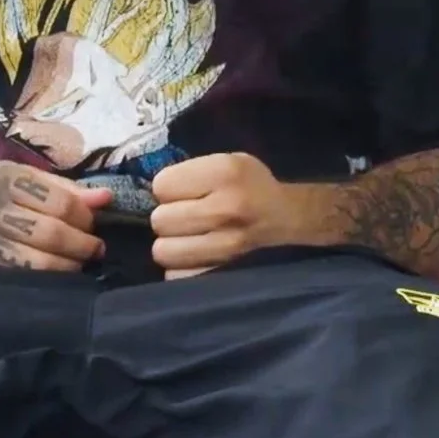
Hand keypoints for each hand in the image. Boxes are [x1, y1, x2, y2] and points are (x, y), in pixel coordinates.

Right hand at [0, 161, 111, 270]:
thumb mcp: (1, 174)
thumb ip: (54, 187)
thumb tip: (104, 198)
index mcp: (1, 177)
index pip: (61, 201)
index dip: (86, 216)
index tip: (94, 223)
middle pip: (54, 231)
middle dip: (83, 244)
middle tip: (95, 249)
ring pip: (40, 260)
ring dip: (69, 266)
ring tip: (78, 265)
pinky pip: (18, 277)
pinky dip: (42, 279)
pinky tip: (52, 278)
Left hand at [148, 152, 331, 279]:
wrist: (288, 218)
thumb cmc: (251, 186)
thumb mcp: (226, 161)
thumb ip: (189, 173)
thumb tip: (150, 194)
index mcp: (225, 173)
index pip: (161, 186)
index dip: (169, 189)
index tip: (184, 192)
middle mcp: (225, 209)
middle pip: (160, 220)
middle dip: (168, 218)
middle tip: (186, 217)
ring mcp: (226, 246)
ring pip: (164, 251)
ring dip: (172, 245)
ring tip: (188, 238)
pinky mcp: (224, 273)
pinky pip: (177, 276)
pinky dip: (181, 269)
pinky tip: (195, 257)